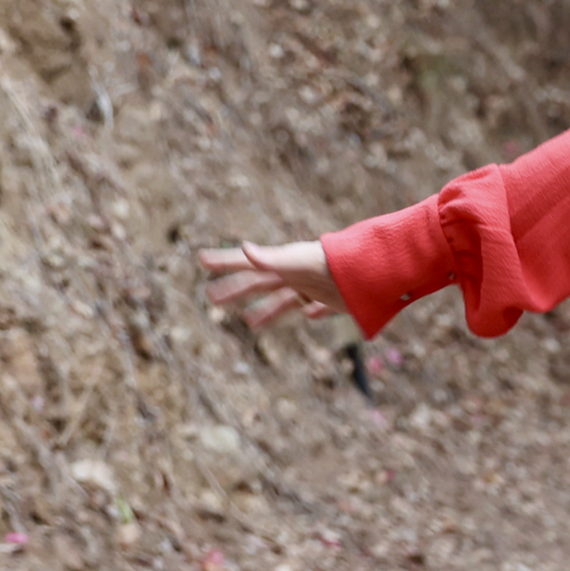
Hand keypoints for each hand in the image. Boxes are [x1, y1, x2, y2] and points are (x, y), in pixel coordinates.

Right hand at [200, 239, 342, 328]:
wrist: (367, 270)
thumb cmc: (329, 263)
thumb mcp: (295, 262)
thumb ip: (270, 258)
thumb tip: (244, 248)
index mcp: (283, 265)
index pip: (247, 264)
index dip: (225, 262)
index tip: (202, 259)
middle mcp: (296, 275)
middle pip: (259, 285)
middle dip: (235, 291)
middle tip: (211, 298)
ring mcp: (314, 288)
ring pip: (285, 301)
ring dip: (266, 311)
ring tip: (250, 322)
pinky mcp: (334, 300)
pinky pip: (319, 308)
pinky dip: (313, 313)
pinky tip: (310, 316)